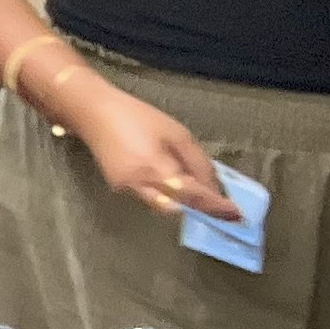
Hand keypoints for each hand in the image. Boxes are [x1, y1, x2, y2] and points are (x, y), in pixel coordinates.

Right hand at [68, 78, 235, 224]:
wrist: (93, 112)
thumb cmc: (137, 116)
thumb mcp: (177, 133)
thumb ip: (198, 162)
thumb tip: (214, 188)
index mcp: (154, 168)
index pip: (192, 196)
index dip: (215, 207)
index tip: (236, 215)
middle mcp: (139, 185)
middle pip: (176, 209)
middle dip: (197, 208)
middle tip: (218, 205)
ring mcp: (126, 189)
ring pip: (163, 206)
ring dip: (182, 201)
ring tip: (195, 186)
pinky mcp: (119, 187)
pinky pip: (150, 197)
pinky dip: (166, 193)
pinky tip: (169, 177)